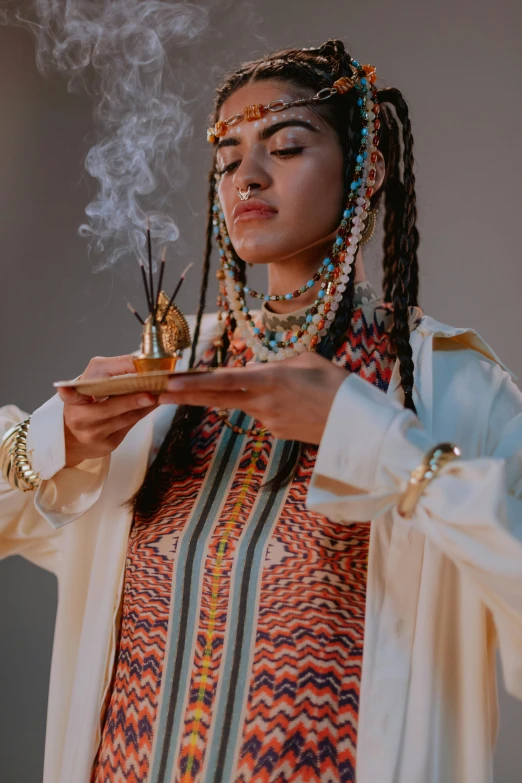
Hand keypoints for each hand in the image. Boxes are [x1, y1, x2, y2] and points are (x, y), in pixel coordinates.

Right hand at [56, 355, 158, 466]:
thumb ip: (113, 374)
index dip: (116, 371)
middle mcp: (79, 414)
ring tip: (161, 395)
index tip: (137, 364)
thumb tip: (143, 363)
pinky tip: (154, 405)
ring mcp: (91, 432)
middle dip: (132, 400)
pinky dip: (144, 413)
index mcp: (74, 392)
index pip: (93, 380)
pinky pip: (130, 426)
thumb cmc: (87, 403)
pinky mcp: (105, 444)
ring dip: (145, 406)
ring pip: (124, 418)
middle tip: (151, 393)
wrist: (72, 438)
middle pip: (109, 407)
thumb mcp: (91, 385)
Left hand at [157, 352, 349, 443]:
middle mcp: (263, 402)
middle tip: (157, 393)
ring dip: (246, 394)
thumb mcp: (308, 361)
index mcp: (270, 380)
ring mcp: (268, 421)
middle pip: (216, 398)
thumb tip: (257, 369)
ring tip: (291, 389)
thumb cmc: (339, 386)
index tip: (168, 383)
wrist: (359, 426)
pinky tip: (298, 401)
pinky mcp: (276, 433)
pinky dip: (268, 404)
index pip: (223, 381)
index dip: (193, 382)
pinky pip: (264, 413)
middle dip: (185, 395)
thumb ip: (277, 363)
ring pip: (245, 403)